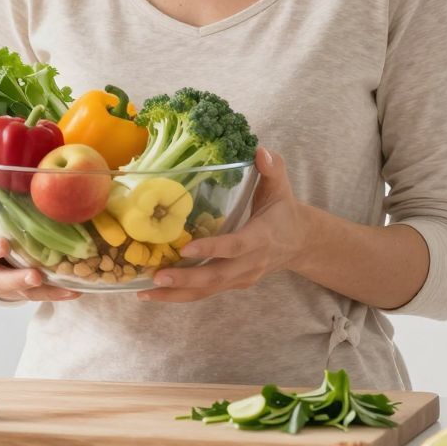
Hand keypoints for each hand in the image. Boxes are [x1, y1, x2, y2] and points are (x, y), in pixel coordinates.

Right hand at [0, 185, 80, 302]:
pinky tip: (75, 290)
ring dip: (40, 289)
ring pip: (21, 291)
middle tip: (34, 275)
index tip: (2, 244)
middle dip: (16, 279)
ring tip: (59, 285)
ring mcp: (7, 283)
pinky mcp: (25, 290)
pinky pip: (41, 294)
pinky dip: (58, 293)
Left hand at [138, 146, 310, 303]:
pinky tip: (155, 292)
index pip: (236, 246)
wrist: (300, 243)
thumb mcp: (281, 186)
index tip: (186, 249)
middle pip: (217, 276)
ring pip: (209, 290)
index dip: (212, 248)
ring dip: (177, 294)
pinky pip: (207, 293)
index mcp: (262, 237)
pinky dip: (181, 295)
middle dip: (186, 279)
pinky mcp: (234, 284)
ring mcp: (242, 277)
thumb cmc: (283, 210)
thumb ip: (272, 168)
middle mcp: (251, 262)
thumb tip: (259, 151)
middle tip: (157, 277)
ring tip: (146, 293)